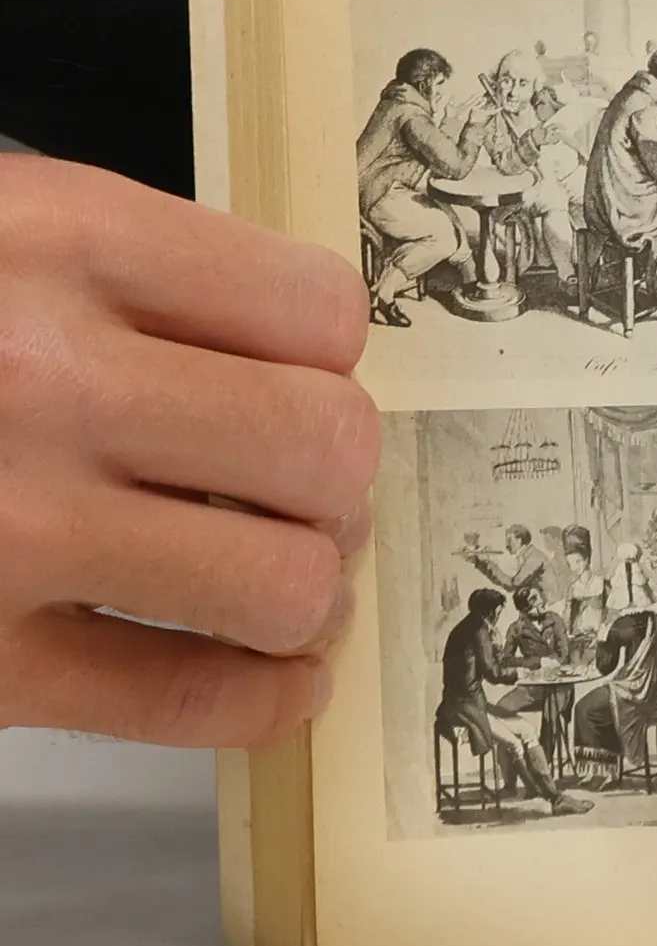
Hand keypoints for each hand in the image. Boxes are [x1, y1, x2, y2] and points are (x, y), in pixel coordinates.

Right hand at [0, 160, 379, 744]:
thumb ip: (124, 274)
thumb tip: (296, 354)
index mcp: (55, 241)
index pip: (317, 311)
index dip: (327, 354)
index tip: (302, 375)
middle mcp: (45, 383)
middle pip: (324, 447)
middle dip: (335, 476)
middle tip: (302, 487)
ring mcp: (11, 534)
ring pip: (285, 585)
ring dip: (308, 588)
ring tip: (279, 574)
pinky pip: (190, 703)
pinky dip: (264, 701)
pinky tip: (275, 677)